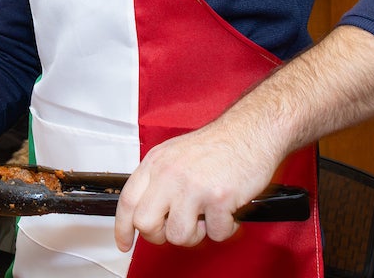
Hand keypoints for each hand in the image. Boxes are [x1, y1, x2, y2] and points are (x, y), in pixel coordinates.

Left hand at [113, 123, 279, 250]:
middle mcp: (169, 174)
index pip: (127, 201)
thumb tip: (147, 211)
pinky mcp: (218, 198)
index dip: (122, 228)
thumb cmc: (218, 143)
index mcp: (156, 163)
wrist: (250, 130)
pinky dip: (225, 228)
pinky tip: (228, 211)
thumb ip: (158, 180)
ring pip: (179, 236)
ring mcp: (193, 186)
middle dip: (160, 236)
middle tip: (176, 229)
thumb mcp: (174, 154)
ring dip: (196, 234)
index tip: (124, 243)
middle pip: (146, 224)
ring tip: (207, 217)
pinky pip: (215, 234)